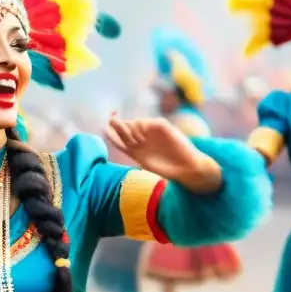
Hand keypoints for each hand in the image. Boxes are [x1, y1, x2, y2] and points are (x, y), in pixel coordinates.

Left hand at [105, 114, 221, 193]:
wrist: (187, 167)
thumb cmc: (167, 170)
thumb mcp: (144, 163)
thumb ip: (131, 150)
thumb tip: (120, 139)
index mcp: (135, 150)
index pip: (118, 138)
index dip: (109, 132)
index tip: (103, 127)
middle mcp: (141, 139)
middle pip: (123, 127)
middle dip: (116, 124)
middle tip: (113, 121)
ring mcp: (151, 132)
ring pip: (133, 123)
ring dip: (130, 128)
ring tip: (136, 141)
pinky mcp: (161, 126)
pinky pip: (146, 122)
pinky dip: (141, 126)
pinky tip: (142, 137)